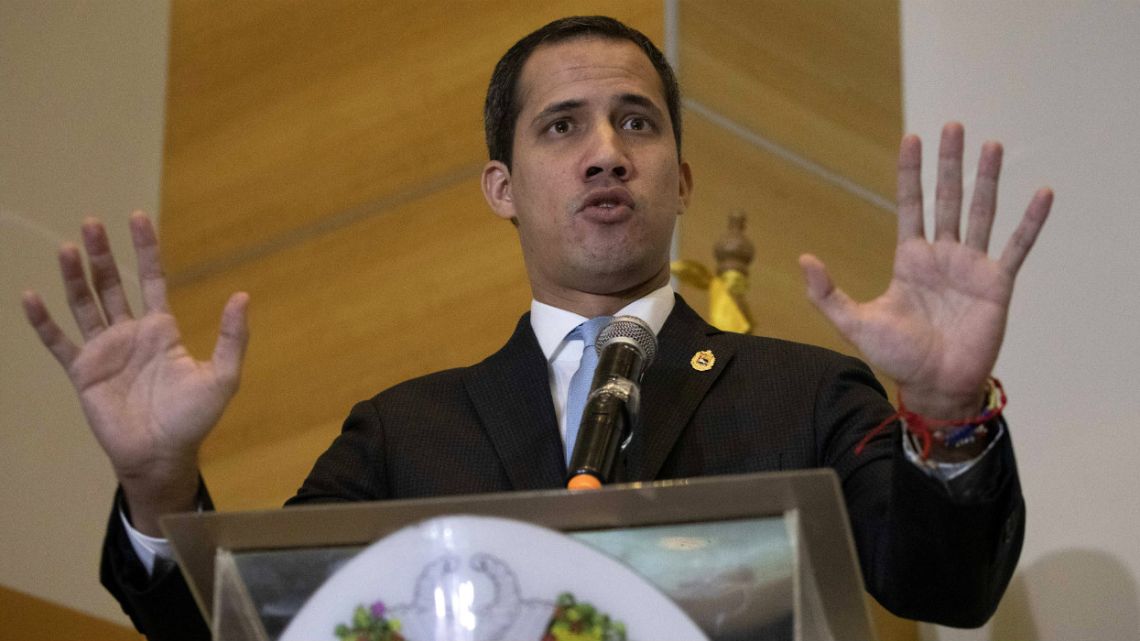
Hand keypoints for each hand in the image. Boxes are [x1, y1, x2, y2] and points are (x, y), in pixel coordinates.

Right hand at [21, 212, 248, 533]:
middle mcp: (130, 334)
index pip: (152, 279)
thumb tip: (242, 295)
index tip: (137, 218)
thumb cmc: (195, 419)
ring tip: (67, 247)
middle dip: (102, 255)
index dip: (145, 250)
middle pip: (112, 285)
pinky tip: (31, 296)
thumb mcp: (222, 376)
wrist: (162, 454)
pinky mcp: (83, 372)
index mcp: (162, 330)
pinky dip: (43, 321)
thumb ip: (232, 337)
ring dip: (74, 277)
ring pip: (84, 304)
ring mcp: (104, 351)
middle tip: (91, 222)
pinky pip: (58, 342)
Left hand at [799, 122, 1051, 419]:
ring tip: (993, 145)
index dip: (911, 172)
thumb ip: (827, 293)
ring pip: (983, 212)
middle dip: (950, 163)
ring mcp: (972, 267)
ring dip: (988, 179)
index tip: (913, 137)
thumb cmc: (896, 356)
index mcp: (910, 258)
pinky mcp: (997, 284)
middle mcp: (943, 255)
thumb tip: (803, 259)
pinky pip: (1017, 247)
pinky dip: (1030, 222)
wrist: (933, 385)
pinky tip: (1043, 193)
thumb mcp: (854, 322)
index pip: (911, 204)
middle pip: (948, 198)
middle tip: (954, 126)